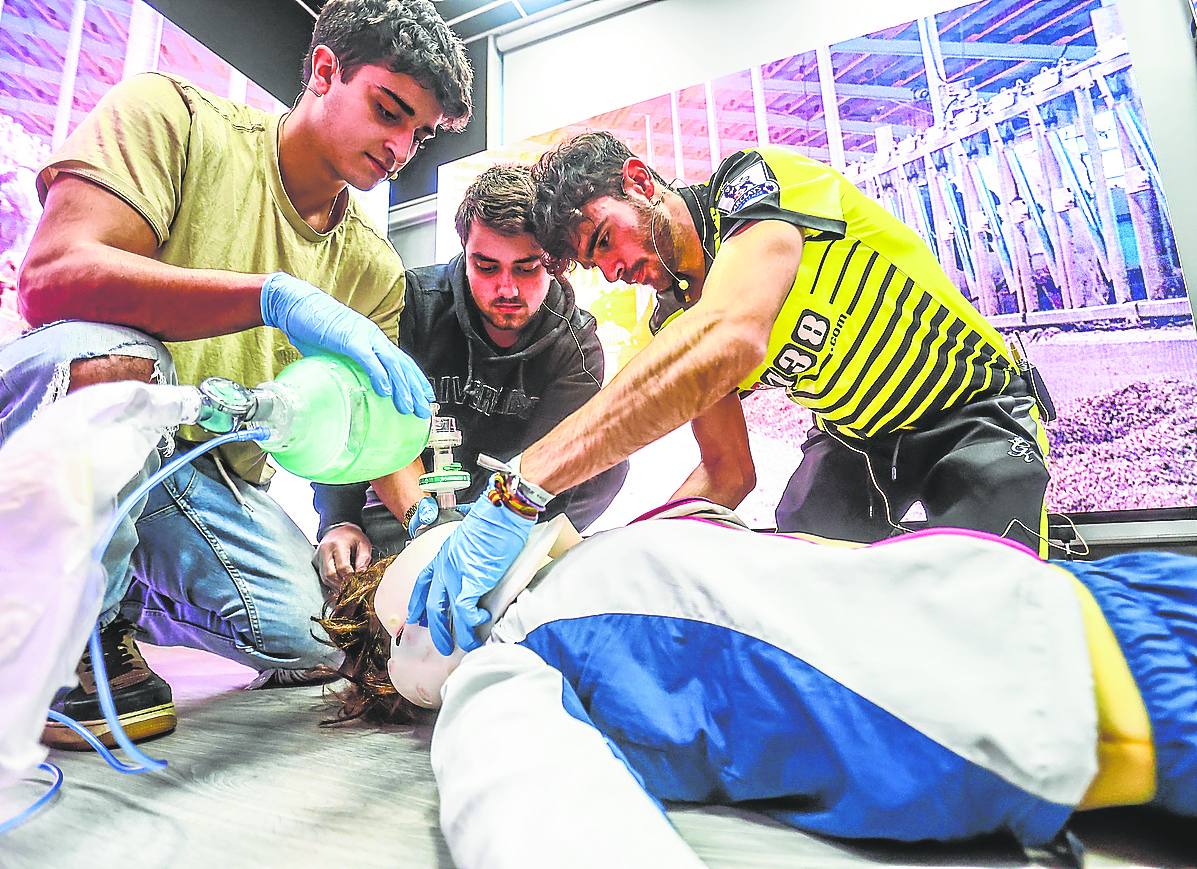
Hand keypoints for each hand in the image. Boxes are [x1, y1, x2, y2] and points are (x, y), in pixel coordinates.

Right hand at [260, 272, 433, 417]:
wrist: (293, 303)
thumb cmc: (311, 328)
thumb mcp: (334, 352)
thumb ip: (345, 366)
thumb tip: (348, 385)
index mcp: (372, 340)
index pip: (402, 361)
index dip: (416, 379)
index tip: (425, 397)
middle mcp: (373, 337)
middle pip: (403, 365)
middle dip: (415, 390)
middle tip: (424, 411)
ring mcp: (363, 336)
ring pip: (391, 364)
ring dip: (402, 387)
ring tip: (409, 407)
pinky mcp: (349, 338)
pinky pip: (368, 359)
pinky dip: (379, 375)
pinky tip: (386, 391)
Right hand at [316, 524, 372, 592]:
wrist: (339, 529)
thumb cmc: (353, 538)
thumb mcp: (364, 544)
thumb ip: (364, 559)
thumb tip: (360, 575)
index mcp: (338, 544)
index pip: (342, 567)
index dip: (350, 578)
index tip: (358, 584)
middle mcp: (324, 550)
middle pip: (330, 574)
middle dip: (341, 585)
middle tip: (351, 591)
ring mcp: (318, 556)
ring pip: (324, 577)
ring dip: (335, 586)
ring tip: (346, 590)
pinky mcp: (315, 561)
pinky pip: (321, 576)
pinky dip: (330, 583)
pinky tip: (338, 586)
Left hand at [407, 483, 534, 653]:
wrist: (503, 510)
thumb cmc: (494, 519)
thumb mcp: (472, 537)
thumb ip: (468, 555)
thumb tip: (477, 567)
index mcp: (443, 555)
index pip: (422, 584)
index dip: (417, 604)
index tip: (414, 618)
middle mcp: (444, 566)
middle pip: (432, 605)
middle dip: (435, 629)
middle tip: (441, 644)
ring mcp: (456, 574)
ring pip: (448, 613)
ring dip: (455, 634)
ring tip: (461, 645)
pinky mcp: (472, 580)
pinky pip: (466, 612)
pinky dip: (472, 624)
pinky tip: (479, 627)